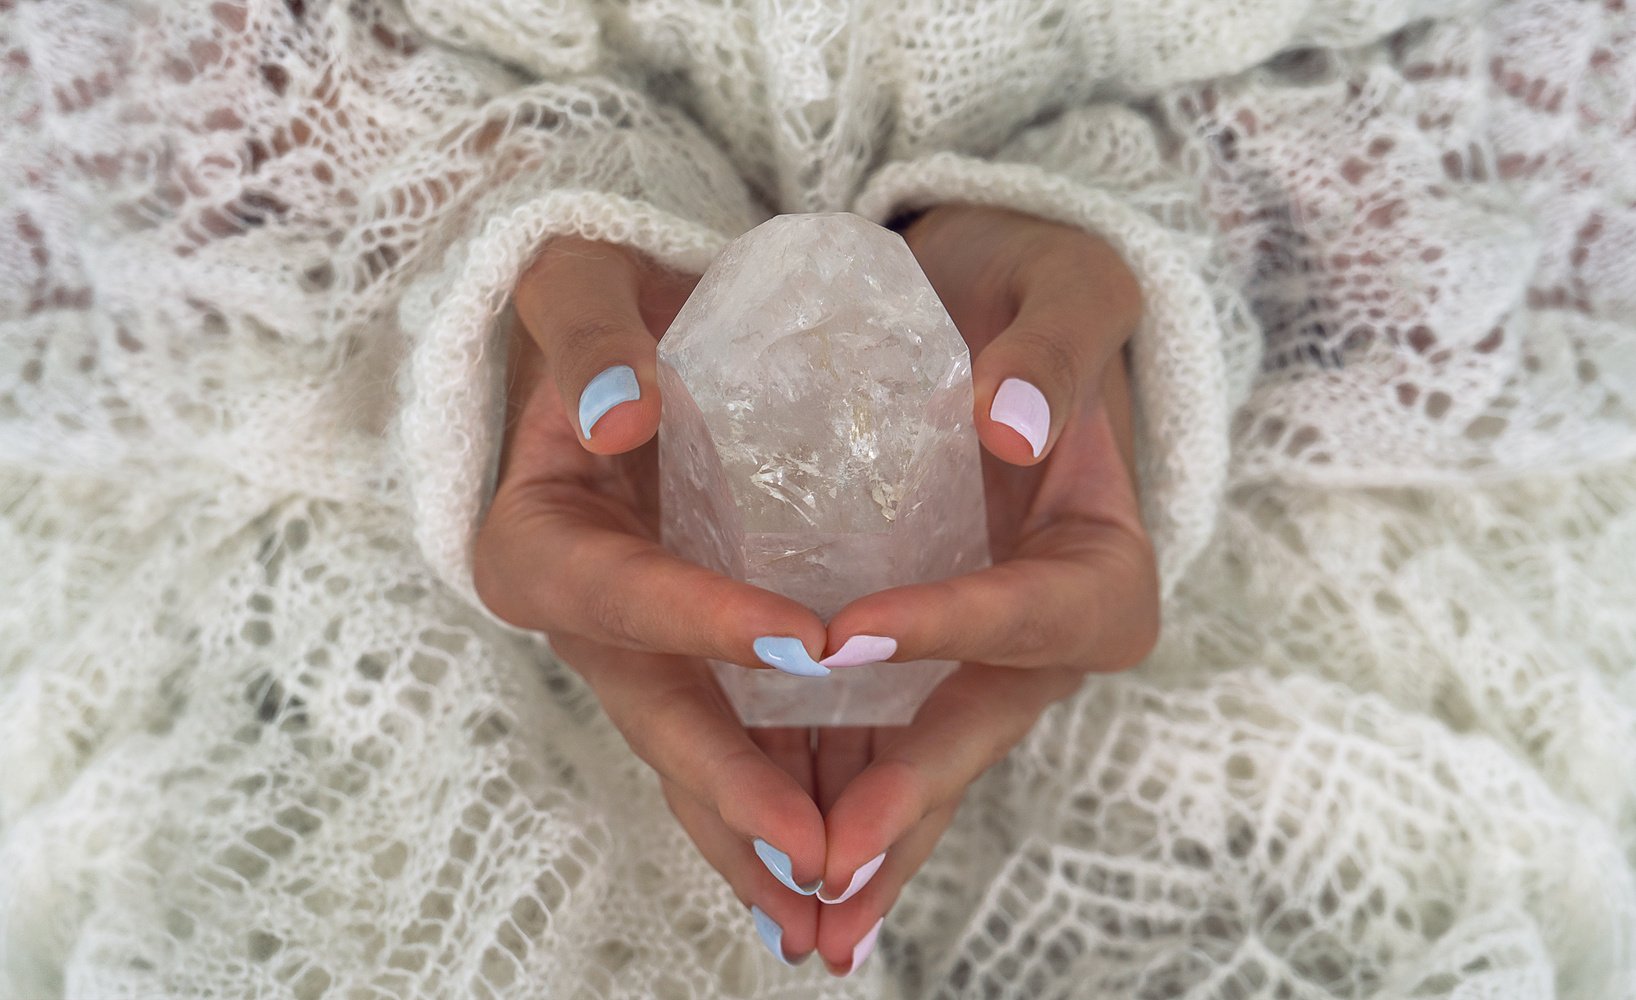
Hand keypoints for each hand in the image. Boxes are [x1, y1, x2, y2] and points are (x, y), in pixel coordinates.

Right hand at [472, 238, 834, 958]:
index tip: (807, 643)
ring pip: (694, 759)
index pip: (621, 593)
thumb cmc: (595, 309)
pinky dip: (779, 801)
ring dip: (757, 838)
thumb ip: (586, 333)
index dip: (703, 623)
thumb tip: (620, 411)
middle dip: (735, 789)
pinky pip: (734, 743)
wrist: (622, 338)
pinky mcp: (690, 659)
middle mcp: (582, 617)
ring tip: (835, 910)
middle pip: (657, 713)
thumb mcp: (576, 284)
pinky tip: (841, 867)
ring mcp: (639, 650)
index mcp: (536, 540)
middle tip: (816, 857)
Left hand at [806, 204, 1159, 972]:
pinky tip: (769, 855)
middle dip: (906, 797)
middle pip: (980, 725)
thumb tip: (1013, 428)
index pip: (1034, 609)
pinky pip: (879, 743)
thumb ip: (1055, 350)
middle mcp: (1047, 632)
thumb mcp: (1066, 285)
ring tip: (794, 908)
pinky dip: (831, 799)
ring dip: (863, 841)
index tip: (848, 637)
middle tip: (829, 861)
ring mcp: (981, 660)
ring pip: (925, 762)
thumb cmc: (1039, 289)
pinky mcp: (922, 662)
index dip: (953, 628)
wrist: (993, 309)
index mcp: (1103, 558)